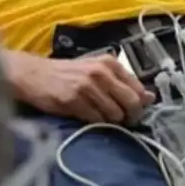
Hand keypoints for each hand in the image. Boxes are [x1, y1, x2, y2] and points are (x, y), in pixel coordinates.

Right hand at [8, 51, 154, 123]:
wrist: (34, 75)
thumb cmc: (67, 74)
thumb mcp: (97, 72)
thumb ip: (123, 83)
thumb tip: (151, 97)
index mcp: (110, 63)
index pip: (138, 89)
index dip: (139, 105)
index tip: (134, 112)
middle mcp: (100, 72)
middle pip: (131, 102)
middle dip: (130, 116)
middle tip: (123, 121)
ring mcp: (86, 86)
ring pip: (114, 114)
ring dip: (111, 121)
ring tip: (100, 117)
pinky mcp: (73, 100)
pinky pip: (95, 119)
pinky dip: (95, 122)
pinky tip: (88, 117)